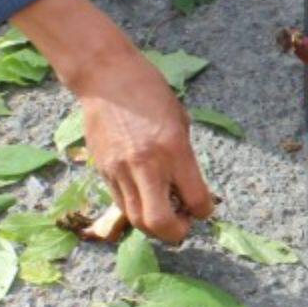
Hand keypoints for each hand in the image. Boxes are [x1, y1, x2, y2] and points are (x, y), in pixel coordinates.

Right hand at [79, 45, 215, 243]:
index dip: (203, 212)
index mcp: (174, 150)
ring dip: (154, 225)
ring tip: (163, 211)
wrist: (104, 73)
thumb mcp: (179, 121)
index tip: (201, 207)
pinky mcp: (104, 170)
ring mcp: (121, 169)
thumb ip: (185, 160)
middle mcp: (146, 164)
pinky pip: (122, 204)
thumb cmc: (148, 91)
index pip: (196, 202)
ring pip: (137, 220)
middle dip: (176, 233)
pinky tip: (144, 196)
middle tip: (181, 222)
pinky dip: (136, 208)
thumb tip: (188, 192)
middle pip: (160, 224)